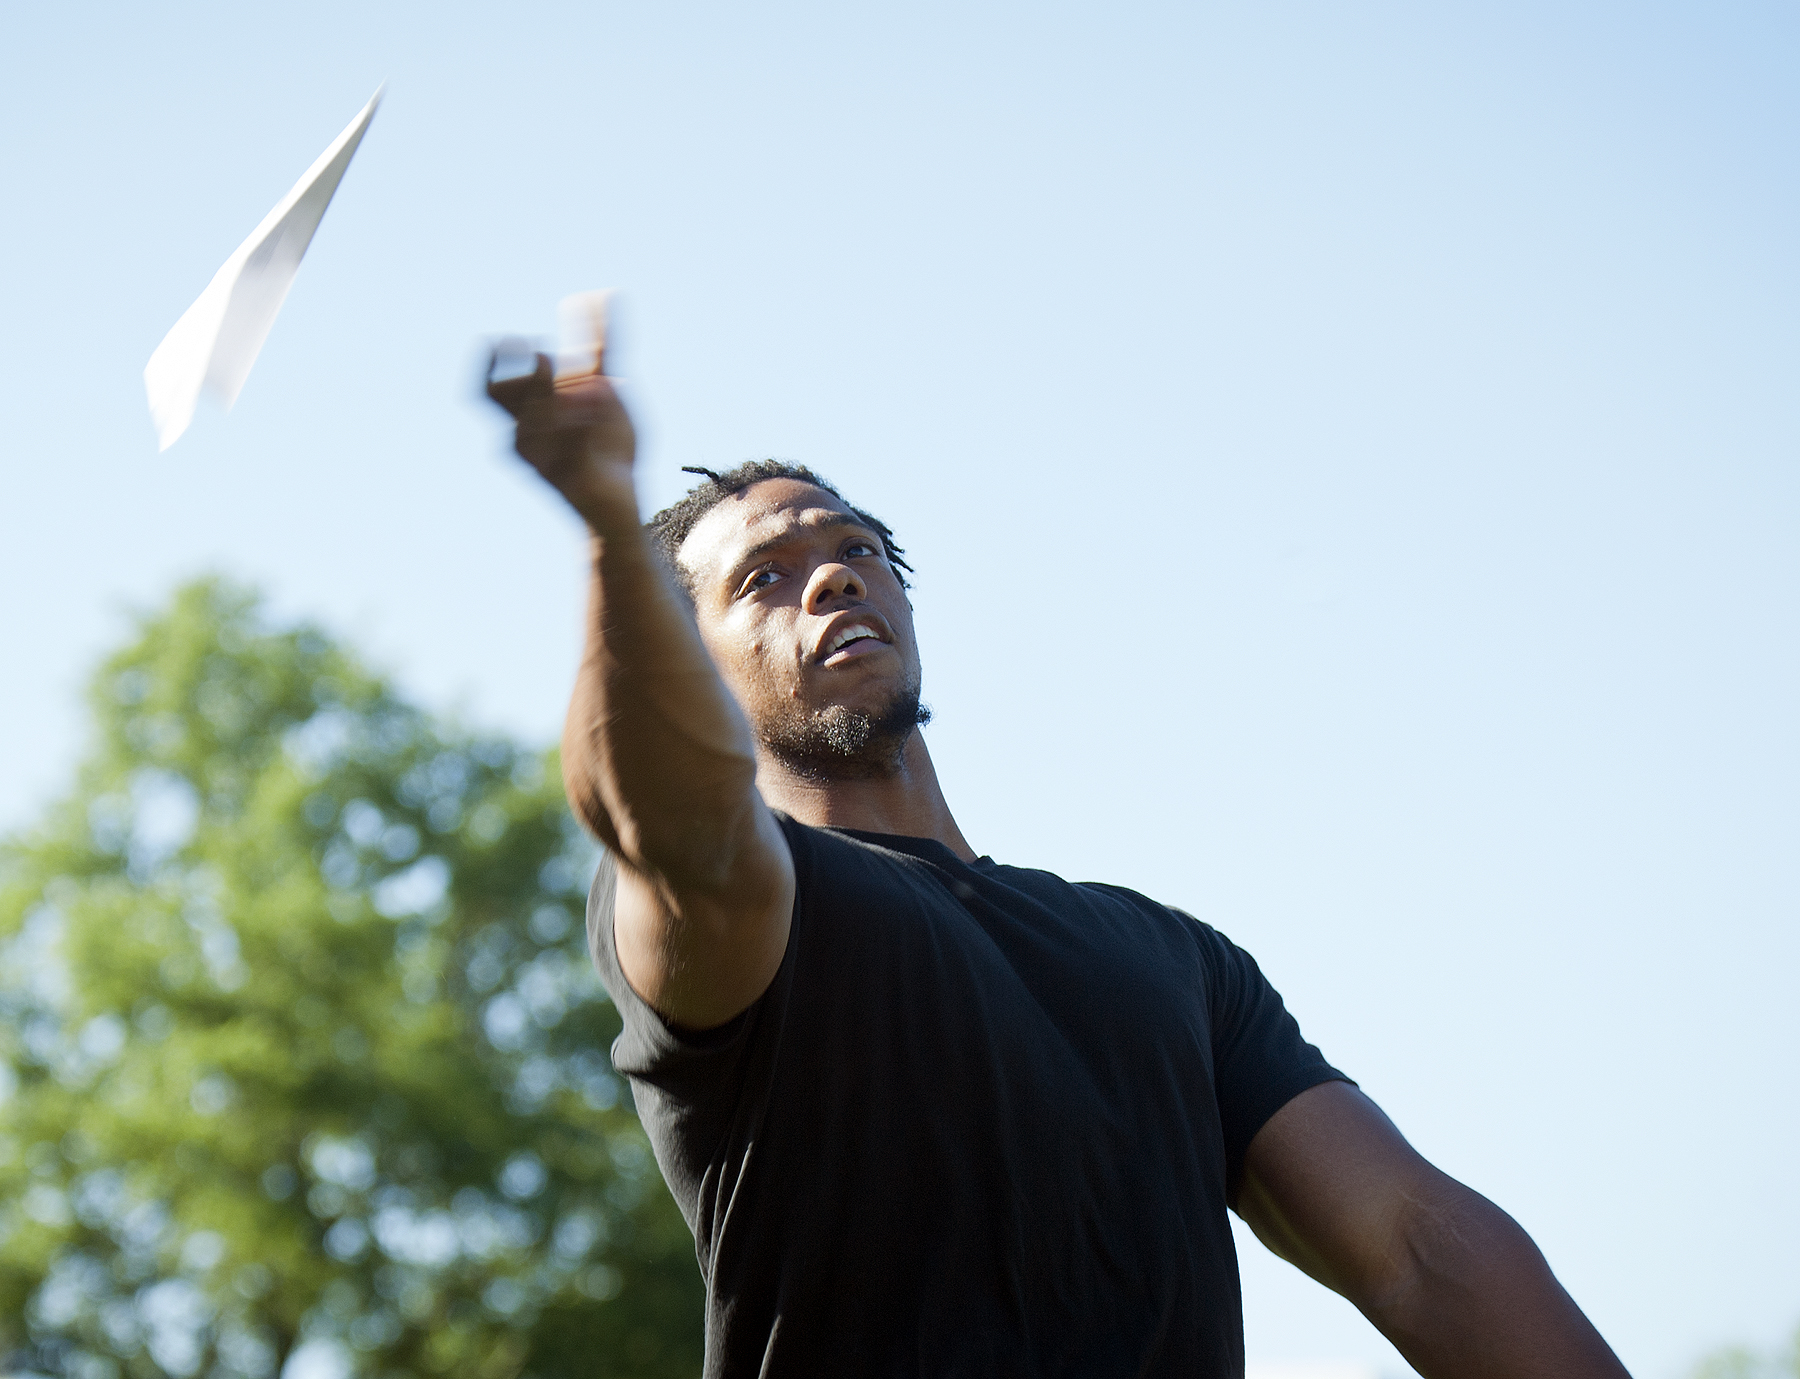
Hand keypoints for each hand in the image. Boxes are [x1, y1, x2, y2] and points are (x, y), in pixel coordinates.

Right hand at [486, 292, 636, 516]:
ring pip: (535, 422)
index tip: (505, 341)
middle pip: (501, 403)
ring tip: (603, 391)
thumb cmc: (611, 444)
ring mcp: (543, 464)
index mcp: (525, 417)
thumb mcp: (611, 386)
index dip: (486, 364)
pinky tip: (607, 410)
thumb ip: (603, 344)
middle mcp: (525, 441)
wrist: (629, 499)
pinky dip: (589, 423)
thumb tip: (602, 294)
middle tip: (548, 355)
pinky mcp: (570, 483)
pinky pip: (571, 447)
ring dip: (568, 398)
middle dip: (524, 372)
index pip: (485, 390)